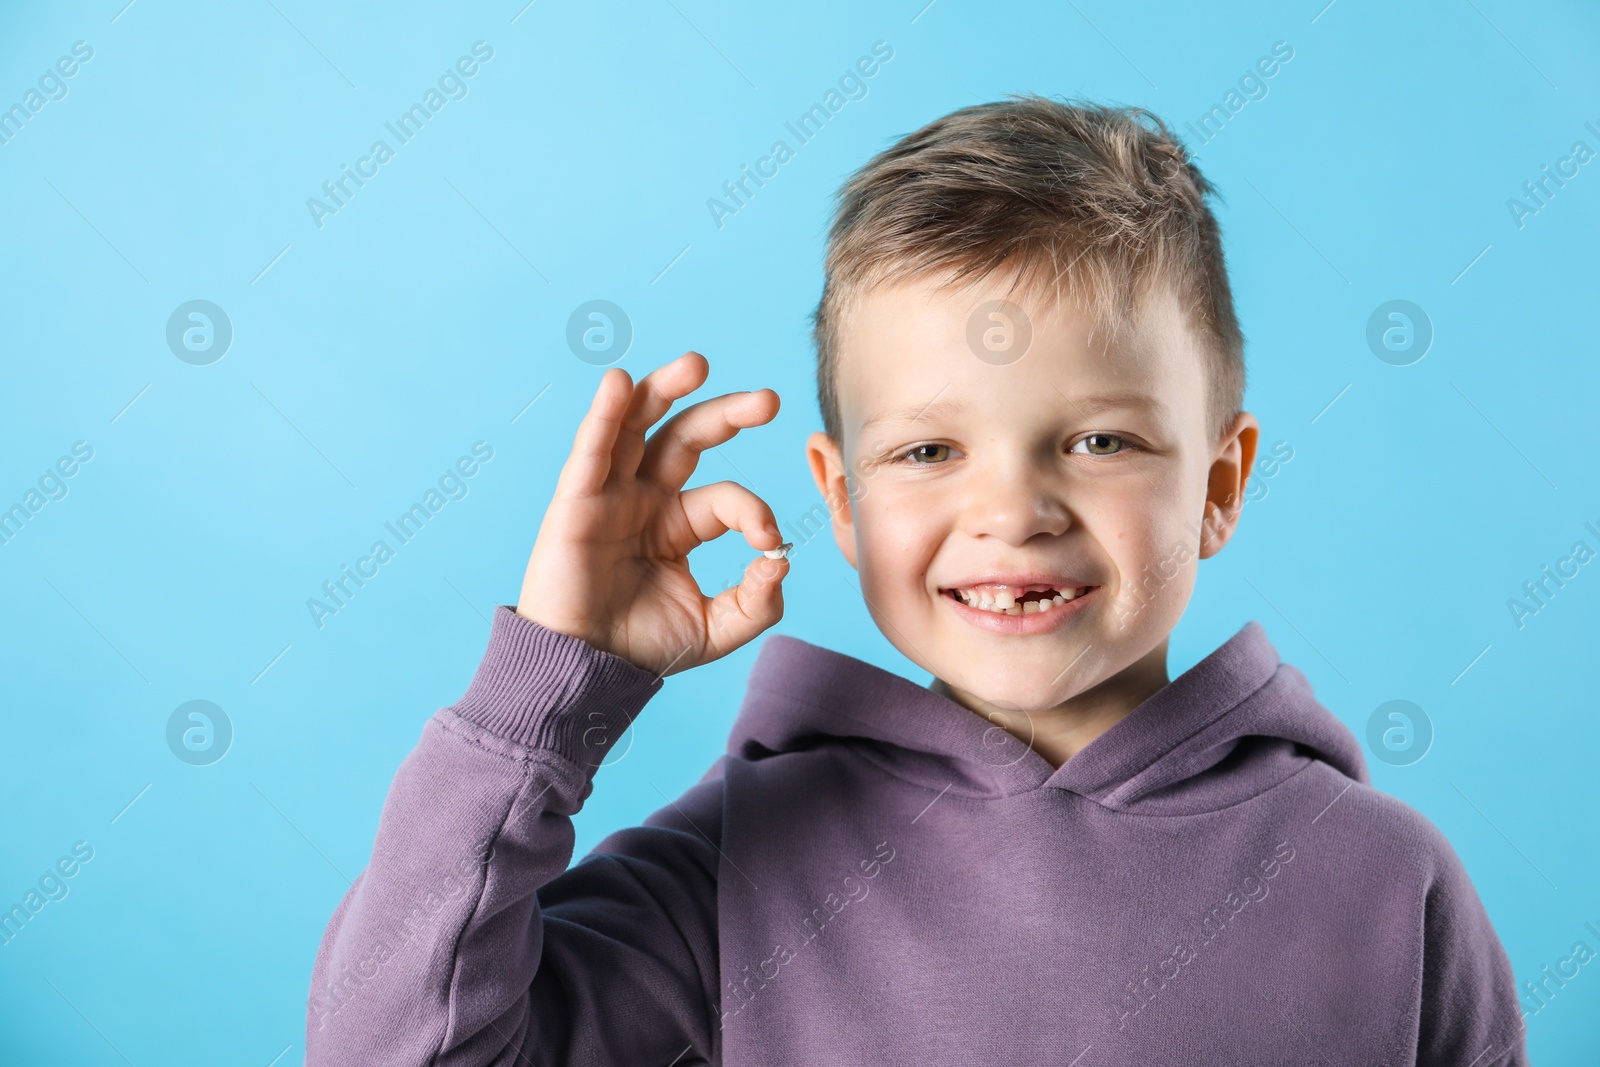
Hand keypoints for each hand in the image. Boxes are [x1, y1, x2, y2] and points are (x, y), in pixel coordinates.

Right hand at [515, 351, 788, 676]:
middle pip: (685, 438)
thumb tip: (781, 558)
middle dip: (726, 414)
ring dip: (664, 390)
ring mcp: (608, 496)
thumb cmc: (642, 649)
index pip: (724, 499)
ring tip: (698, 365)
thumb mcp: (716, 629)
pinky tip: (619, 383)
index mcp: (677, 524)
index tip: (768, 542)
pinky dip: (603, 414)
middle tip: (769, 401)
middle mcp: (644, 500)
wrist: (585, 671)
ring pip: (636, 426)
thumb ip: (758, 601)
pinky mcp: (575, 503)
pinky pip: (591, 451)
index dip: (753, 511)